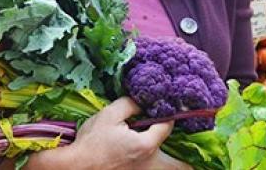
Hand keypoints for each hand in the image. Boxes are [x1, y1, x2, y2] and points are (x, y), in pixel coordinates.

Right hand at [26, 97, 177, 169]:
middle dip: (188, 159)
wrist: (73, 168)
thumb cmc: (90, 143)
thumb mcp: (110, 115)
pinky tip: (157, 160)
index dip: (169, 115)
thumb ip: (131, 104)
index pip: (167, 127)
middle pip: (181, 166)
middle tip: (192, 149)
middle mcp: (149, 165)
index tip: (168, 109)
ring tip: (181, 158)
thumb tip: (143, 102)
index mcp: (146, 146)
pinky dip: (160, 167)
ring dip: (174, 165)